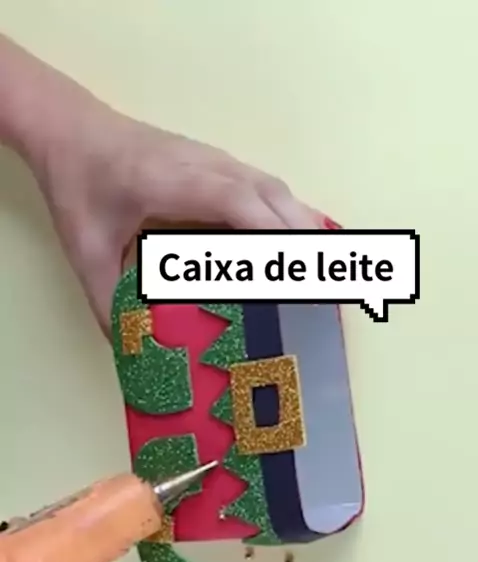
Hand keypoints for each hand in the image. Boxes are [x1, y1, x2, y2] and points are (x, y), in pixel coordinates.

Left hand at [32, 83, 329, 334]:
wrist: (73, 130)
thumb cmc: (78, 184)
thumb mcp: (84, 250)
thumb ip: (107, 303)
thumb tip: (133, 352)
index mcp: (171, 182)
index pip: (235, 202)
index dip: (270, 235)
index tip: (299, 273)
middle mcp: (204, 166)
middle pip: (270, 197)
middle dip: (303, 242)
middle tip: (329, 288)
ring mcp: (216, 161)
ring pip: (275, 191)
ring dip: (303, 227)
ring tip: (327, 271)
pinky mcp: (220, 165)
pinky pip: (267, 189)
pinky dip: (291, 215)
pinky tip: (304, 241)